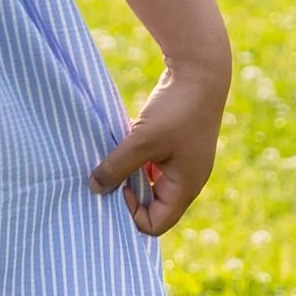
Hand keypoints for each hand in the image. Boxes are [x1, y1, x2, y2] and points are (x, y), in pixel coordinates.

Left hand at [93, 59, 228, 237]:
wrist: (201, 71)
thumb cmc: (176, 110)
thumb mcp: (141, 141)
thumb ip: (116, 167)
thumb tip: (94, 188)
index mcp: (186, 187)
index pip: (156, 224)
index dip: (132, 212)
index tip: (119, 185)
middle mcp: (187, 179)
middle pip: (153, 205)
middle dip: (128, 194)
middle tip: (108, 176)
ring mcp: (183, 161)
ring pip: (149, 182)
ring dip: (129, 174)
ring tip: (113, 157)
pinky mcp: (175, 144)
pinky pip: (151, 163)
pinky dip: (135, 157)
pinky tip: (123, 140)